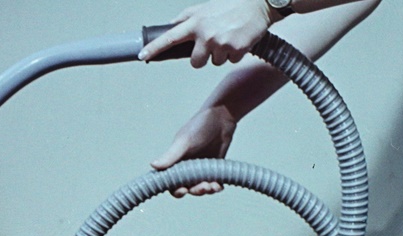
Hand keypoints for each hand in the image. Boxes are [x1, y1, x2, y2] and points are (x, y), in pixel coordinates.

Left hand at [139, 0, 277, 67]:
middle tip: (214, 43)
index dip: (154, 48)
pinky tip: (239, 39)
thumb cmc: (232, 6)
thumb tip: (172, 26)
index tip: (142, 55)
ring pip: (214, 62)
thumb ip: (188, 17)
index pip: (170, 37)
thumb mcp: (205, 7)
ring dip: (222, 53)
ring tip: (229, 36)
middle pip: (195, 62)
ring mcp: (220, 43)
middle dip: (203, 57)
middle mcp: (205, 33)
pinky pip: (230, 61)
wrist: (260, 4)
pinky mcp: (236, 50)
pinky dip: (235, 53)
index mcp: (195, 22)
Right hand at [151, 104, 236, 196]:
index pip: (171, 183)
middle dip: (195, 190)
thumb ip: (171, 155)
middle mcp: (187, 168)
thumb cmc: (199, 126)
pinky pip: (214, 183)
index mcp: (175, 162)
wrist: (222, 116)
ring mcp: (201, 169)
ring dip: (207, 190)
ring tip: (214, 186)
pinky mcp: (214, 168)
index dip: (176, 190)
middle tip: (204, 186)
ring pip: (201, 187)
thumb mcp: (184, 142)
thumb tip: (153, 166)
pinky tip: (220, 185)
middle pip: (188, 188)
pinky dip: (216, 187)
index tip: (183, 190)